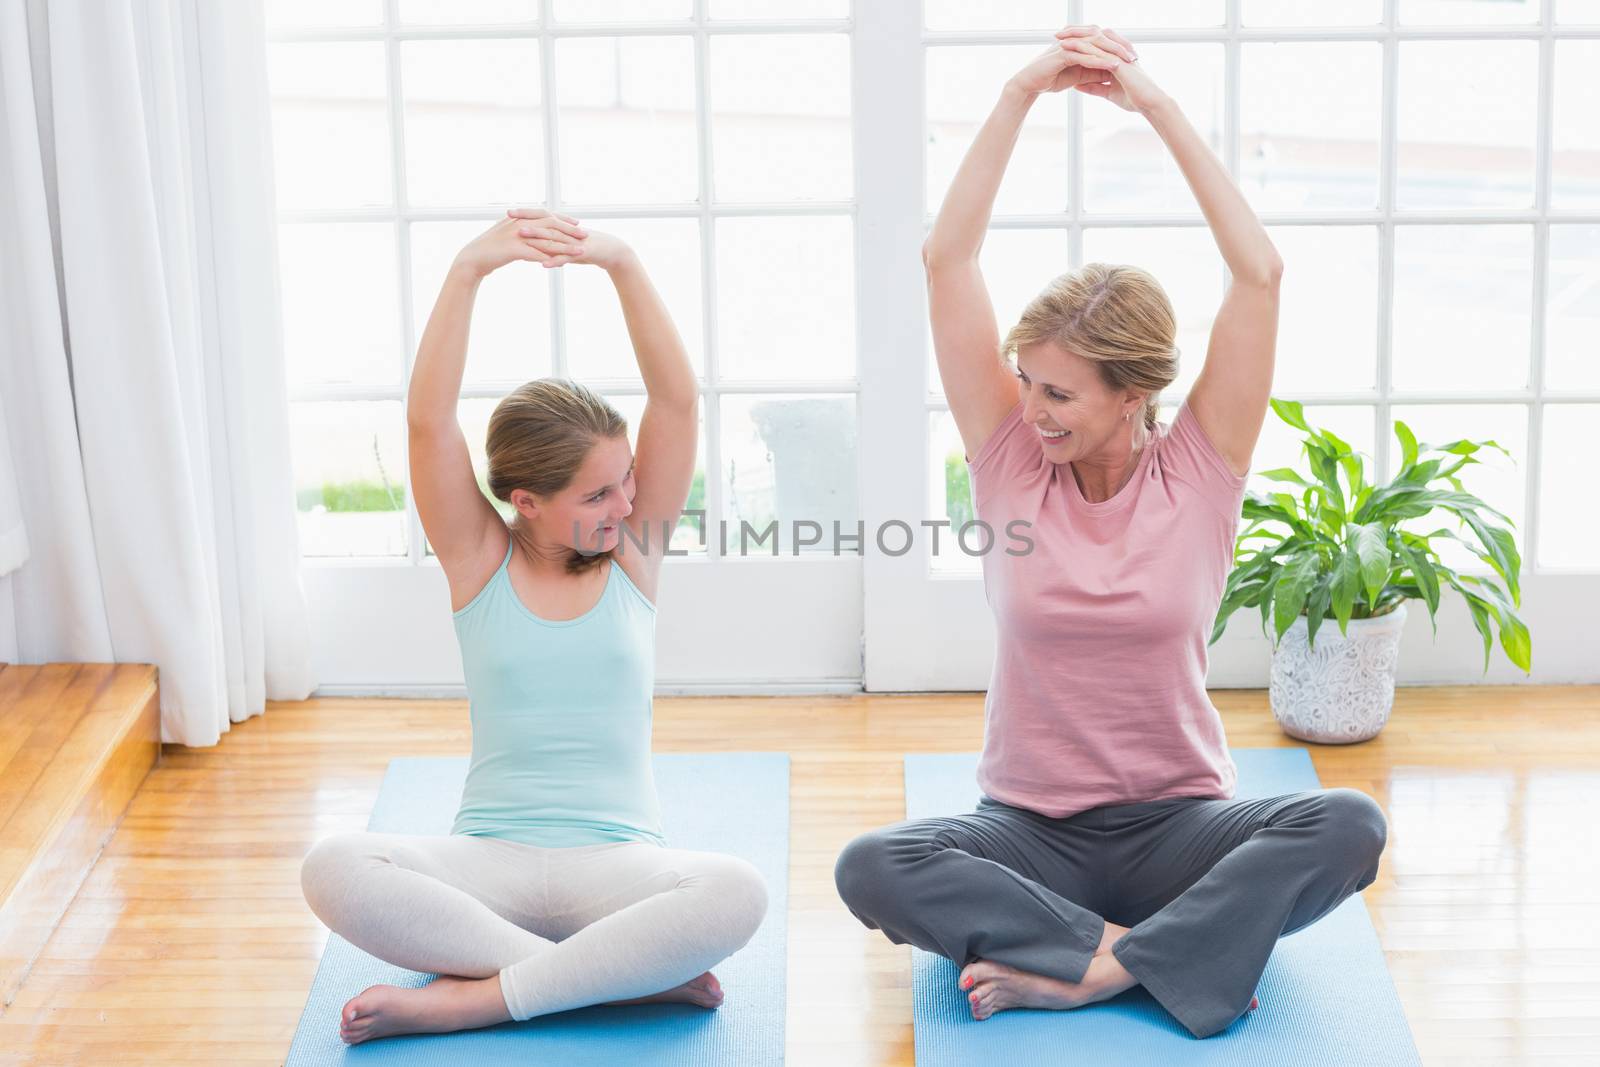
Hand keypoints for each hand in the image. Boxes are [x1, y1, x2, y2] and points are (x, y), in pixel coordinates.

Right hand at [452, 208, 585, 277]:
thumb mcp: (507, 237)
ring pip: (546, 240)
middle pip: (550, 224)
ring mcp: (516, 236)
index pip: (545, 215)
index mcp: (518, 218)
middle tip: (585, 235)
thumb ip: (521, 232)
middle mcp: (519, 224)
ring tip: (580, 252)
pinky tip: (563, 265)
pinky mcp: (513, 249)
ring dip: (565, 246)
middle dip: (569, 230)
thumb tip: (533, 232)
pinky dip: (550, 259)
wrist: (472, 259)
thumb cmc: (490, 251)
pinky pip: (536, 254)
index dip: (562, 219)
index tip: (577, 223)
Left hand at [505, 207, 634, 271]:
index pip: (541, 216)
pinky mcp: (581, 253)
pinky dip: (555, 261)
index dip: (525, 213)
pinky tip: (543, 264)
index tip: (508, 212)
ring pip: (553, 238)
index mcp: (563, 227)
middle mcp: (567, 231)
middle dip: (526, 220)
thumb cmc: (589, 248)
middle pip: (544, 223)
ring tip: (521, 236)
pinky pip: (566, 257)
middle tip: (508, 217)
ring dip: (536, 237)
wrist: (612, 252)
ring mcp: (574, 241)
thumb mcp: (569, 246)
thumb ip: (554, 246)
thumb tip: (538, 248)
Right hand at [1009, 25, 1132, 96]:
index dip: (1119, 49)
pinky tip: (1111, 66)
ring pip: (1096, 46)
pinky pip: (1085, 56)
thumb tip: (1111, 72)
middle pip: (1103, 40)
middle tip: (1135, 57)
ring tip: (1127, 62)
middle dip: (1120, 48)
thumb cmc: (1051, 79)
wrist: (1029, 85)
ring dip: (1113, 53)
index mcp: (1080, 44)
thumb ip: (1094, 71)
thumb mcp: (1079, 76)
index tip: (1134, 58)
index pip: (1104, 42)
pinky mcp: (1063, 53)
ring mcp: (1069, 45)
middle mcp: (1076, 41)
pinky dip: (1099, 61)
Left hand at [1055, 26, 1164, 113]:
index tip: (1063, 40)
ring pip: (1095, 39)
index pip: (1096, 42)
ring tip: (1059, 37)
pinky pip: (1098, 52)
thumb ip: (1094, 87)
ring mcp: (1118, 54)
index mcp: (1116, 56)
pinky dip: (1083, 49)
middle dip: (1076, 33)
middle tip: (1058, 33)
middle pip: (1094, 35)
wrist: (1149, 104)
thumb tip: (1077, 85)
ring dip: (1076, 37)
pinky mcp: (1119, 62)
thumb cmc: (1134, 99)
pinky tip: (1070, 48)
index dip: (1080, 39)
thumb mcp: (1108, 92)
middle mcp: (1117, 51)